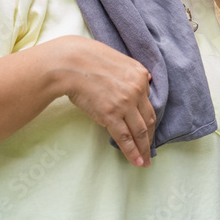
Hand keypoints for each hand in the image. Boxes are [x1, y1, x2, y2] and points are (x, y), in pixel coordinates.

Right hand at [59, 36, 154, 166]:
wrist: (69, 62)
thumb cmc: (88, 58)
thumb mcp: (118, 59)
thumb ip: (132, 71)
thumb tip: (146, 80)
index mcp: (140, 75)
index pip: (148, 102)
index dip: (147, 118)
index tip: (147, 129)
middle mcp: (137, 89)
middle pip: (148, 119)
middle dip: (150, 137)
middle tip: (149, 151)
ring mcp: (125, 103)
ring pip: (140, 131)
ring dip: (143, 149)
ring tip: (144, 161)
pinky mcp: (111, 115)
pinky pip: (125, 137)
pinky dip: (132, 151)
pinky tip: (136, 161)